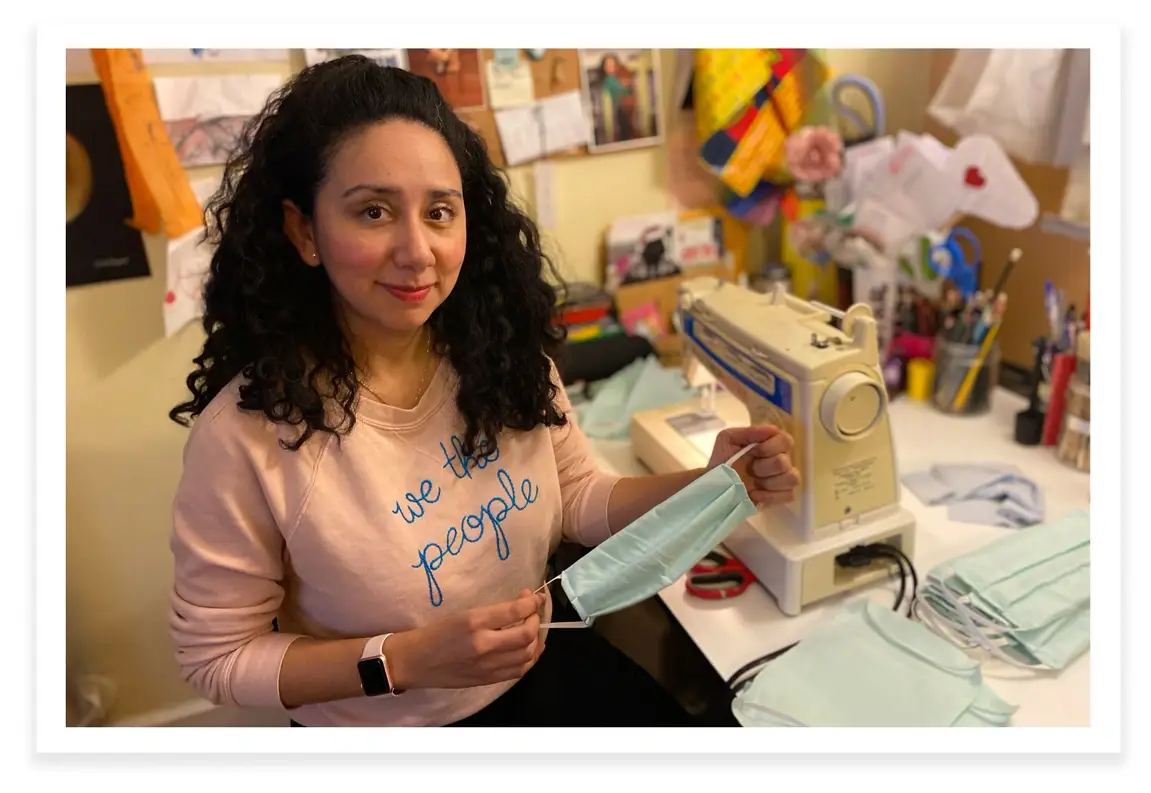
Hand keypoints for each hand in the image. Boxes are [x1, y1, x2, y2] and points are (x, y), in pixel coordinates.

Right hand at [388, 590, 545, 690]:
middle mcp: (483, 645)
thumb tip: (521, 602)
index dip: (532, 602)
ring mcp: (487, 666)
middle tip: (533, 611)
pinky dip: (530, 657)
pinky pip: (519, 670)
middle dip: (536, 620)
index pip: (515, 611)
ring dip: (536, 639)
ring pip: (527, 654)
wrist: (414, 662)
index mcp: (474, 622)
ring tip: (532, 628)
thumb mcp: (462, 613)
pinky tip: (529, 648)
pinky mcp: (488, 680)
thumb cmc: (436, 632)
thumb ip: (493, 612)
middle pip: (526, 634)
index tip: (536, 596)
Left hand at [707, 426, 799, 507]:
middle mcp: (781, 459)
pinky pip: (789, 495)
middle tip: (750, 470)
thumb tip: (772, 430)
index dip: (770, 447)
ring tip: (754, 483)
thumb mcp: (728, 439)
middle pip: (784, 462)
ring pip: (792, 479)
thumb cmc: (723, 459)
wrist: (716, 483)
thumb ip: (748, 432)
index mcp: (771, 443)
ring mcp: (783, 478)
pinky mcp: (781, 495)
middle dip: (763, 467)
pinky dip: (770, 496)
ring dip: (769, 482)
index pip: (785, 440)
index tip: (752, 452)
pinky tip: (755, 494)